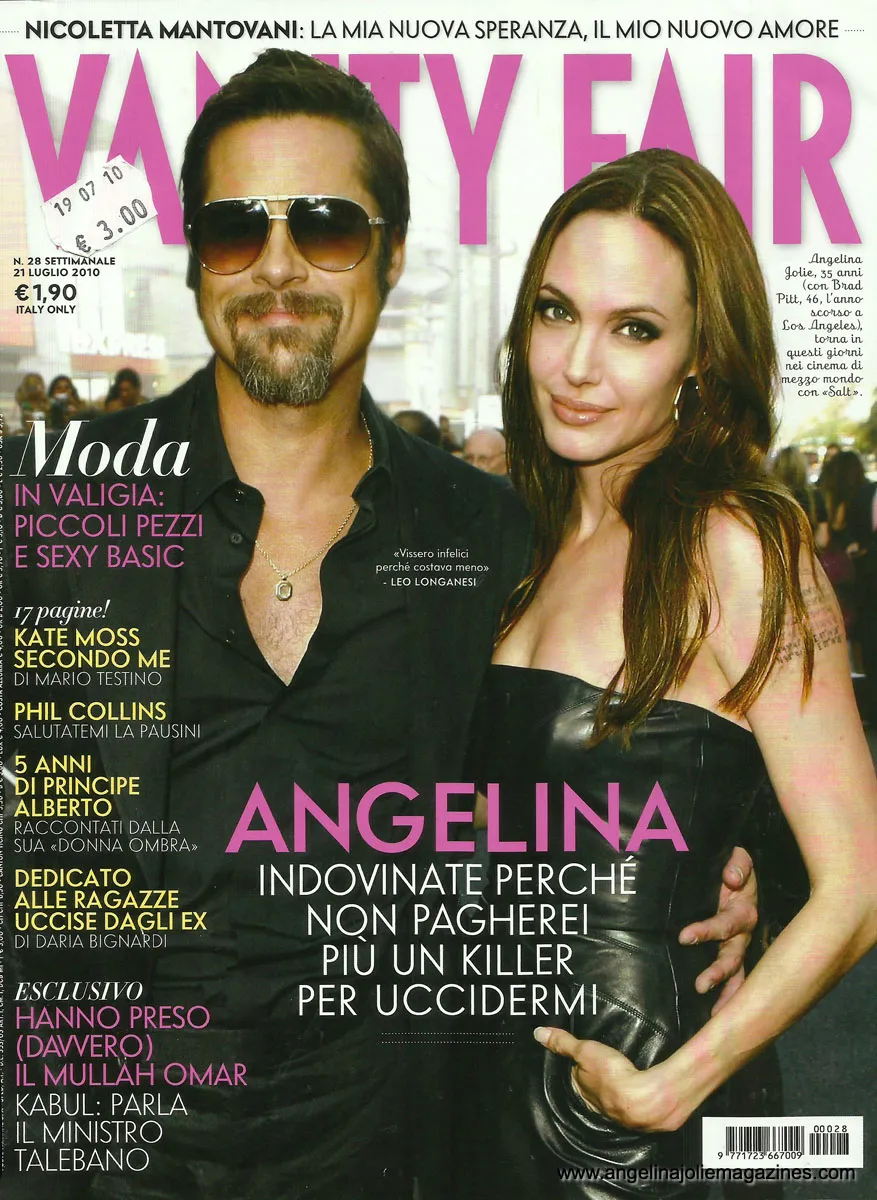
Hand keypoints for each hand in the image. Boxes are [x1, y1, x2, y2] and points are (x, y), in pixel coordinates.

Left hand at [533, 1027, 689, 1131]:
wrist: (645, 1099)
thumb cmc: (610, 1075)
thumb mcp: (584, 1051)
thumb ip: (564, 1043)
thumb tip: (537, 1033)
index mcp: (583, 1094)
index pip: (575, 1081)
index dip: (576, 1071)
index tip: (579, 1062)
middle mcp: (598, 1107)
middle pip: (593, 1092)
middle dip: (595, 1083)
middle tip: (601, 1069)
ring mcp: (619, 1113)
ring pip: (612, 1099)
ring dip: (615, 1090)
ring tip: (619, 1080)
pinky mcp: (639, 1114)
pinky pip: (633, 1102)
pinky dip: (634, 1096)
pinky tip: (639, 1091)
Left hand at [678, 845, 756, 1012]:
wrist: (737, 874)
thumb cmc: (734, 867)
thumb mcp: (738, 859)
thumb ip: (738, 864)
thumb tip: (731, 878)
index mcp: (743, 912)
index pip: (724, 925)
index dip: (706, 931)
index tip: (684, 937)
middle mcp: (743, 935)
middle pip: (733, 957)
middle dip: (718, 973)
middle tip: (700, 985)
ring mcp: (738, 946)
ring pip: (735, 974)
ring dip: (724, 991)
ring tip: (712, 1011)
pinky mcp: (731, 953)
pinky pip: (734, 979)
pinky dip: (728, 997)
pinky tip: (716, 1016)